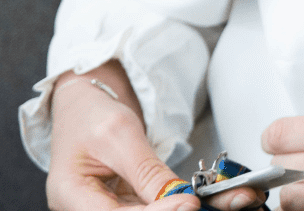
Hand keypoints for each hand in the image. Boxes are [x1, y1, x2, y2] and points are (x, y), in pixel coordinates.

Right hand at [46, 66, 263, 210]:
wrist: (83, 104)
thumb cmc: (90, 113)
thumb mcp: (119, 133)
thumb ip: (146, 169)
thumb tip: (178, 198)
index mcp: (73, 197)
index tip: (190, 202)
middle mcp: (89, 210)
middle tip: (218, 203)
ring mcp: (109, 210)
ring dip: (187, 208)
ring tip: (230, 199)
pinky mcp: (127, 204)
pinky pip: (156, 207)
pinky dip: (182, 201)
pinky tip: (210, 198)